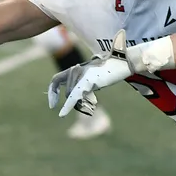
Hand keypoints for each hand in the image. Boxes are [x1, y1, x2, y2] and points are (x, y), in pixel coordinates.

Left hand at [47, 30, 173, 117]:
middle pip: (65, 90)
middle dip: (66, 100)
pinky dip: (67, 106)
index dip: (52, 91)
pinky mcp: (87, 81)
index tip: (52, 104)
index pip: (56, 79)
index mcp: (77, 69)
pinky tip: (61, 114)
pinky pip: (74, 96)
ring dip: (82, 102)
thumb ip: (86, 85)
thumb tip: (81, 98)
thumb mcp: (95, 77)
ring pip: (72, 95)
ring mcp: (81, 75)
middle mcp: (76, 70)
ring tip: (95, 97)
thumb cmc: (112, 69)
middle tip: (69, 107)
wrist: (124, 61)